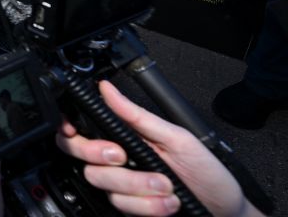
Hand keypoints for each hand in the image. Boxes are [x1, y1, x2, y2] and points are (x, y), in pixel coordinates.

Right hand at [56, 81, 261, 216]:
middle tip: (124, 157)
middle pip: (82, 155)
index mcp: (127, 137)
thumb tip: (107, 89)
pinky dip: (147, 205)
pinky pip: (121, 205)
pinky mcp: (130, 207)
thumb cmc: (206, 171)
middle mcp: (119, 160)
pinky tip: (167, 202)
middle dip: (100, 155)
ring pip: (102, 182)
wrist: (224, 210)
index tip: (72, 130)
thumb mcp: (176, 137)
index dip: (69, 130)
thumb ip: (138, 116)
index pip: (83, 130)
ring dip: (138, 186)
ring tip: (167, 186)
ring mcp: (123, 185)